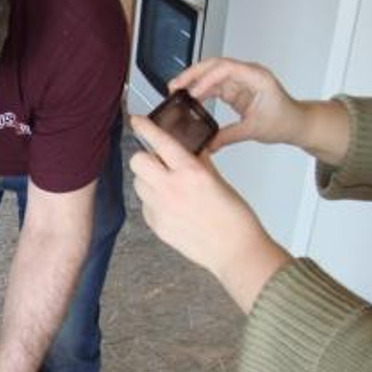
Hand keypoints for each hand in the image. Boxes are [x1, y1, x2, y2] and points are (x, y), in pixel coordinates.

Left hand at [130, 115, 291, 311]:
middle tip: (157, 161)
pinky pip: (144, 205)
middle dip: (145, 158)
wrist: (234, 251)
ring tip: (167, 186)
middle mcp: (171, 188)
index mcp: (190, 172)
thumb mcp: (218, 180)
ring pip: (138, 183)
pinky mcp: (156, 225)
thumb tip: (190, 149)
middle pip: (138, 161)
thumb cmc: (234, 219)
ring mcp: (160, 208)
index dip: (146, 128)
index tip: (138, 120)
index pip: (160, 142)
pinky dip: (152, 201)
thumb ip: (199, 162)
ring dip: (148, 179)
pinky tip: (170, 206)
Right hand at [169, 57, 305, 151]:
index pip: (226, 69)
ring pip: (211, 74)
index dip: (207, 79)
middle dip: (192, 74)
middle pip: (214, 66)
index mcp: (256, 77)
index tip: (194, 92)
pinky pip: (213, 86)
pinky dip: (199, 90)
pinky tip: (189, 97)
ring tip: (176, 90)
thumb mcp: (255, 130)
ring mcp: (240, 81)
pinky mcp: (234, 90)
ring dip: (193, 80)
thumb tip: (209, 142)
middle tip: (176, 85)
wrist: (295, 123)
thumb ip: (229, 136)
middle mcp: (247, 75)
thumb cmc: (285, 120)